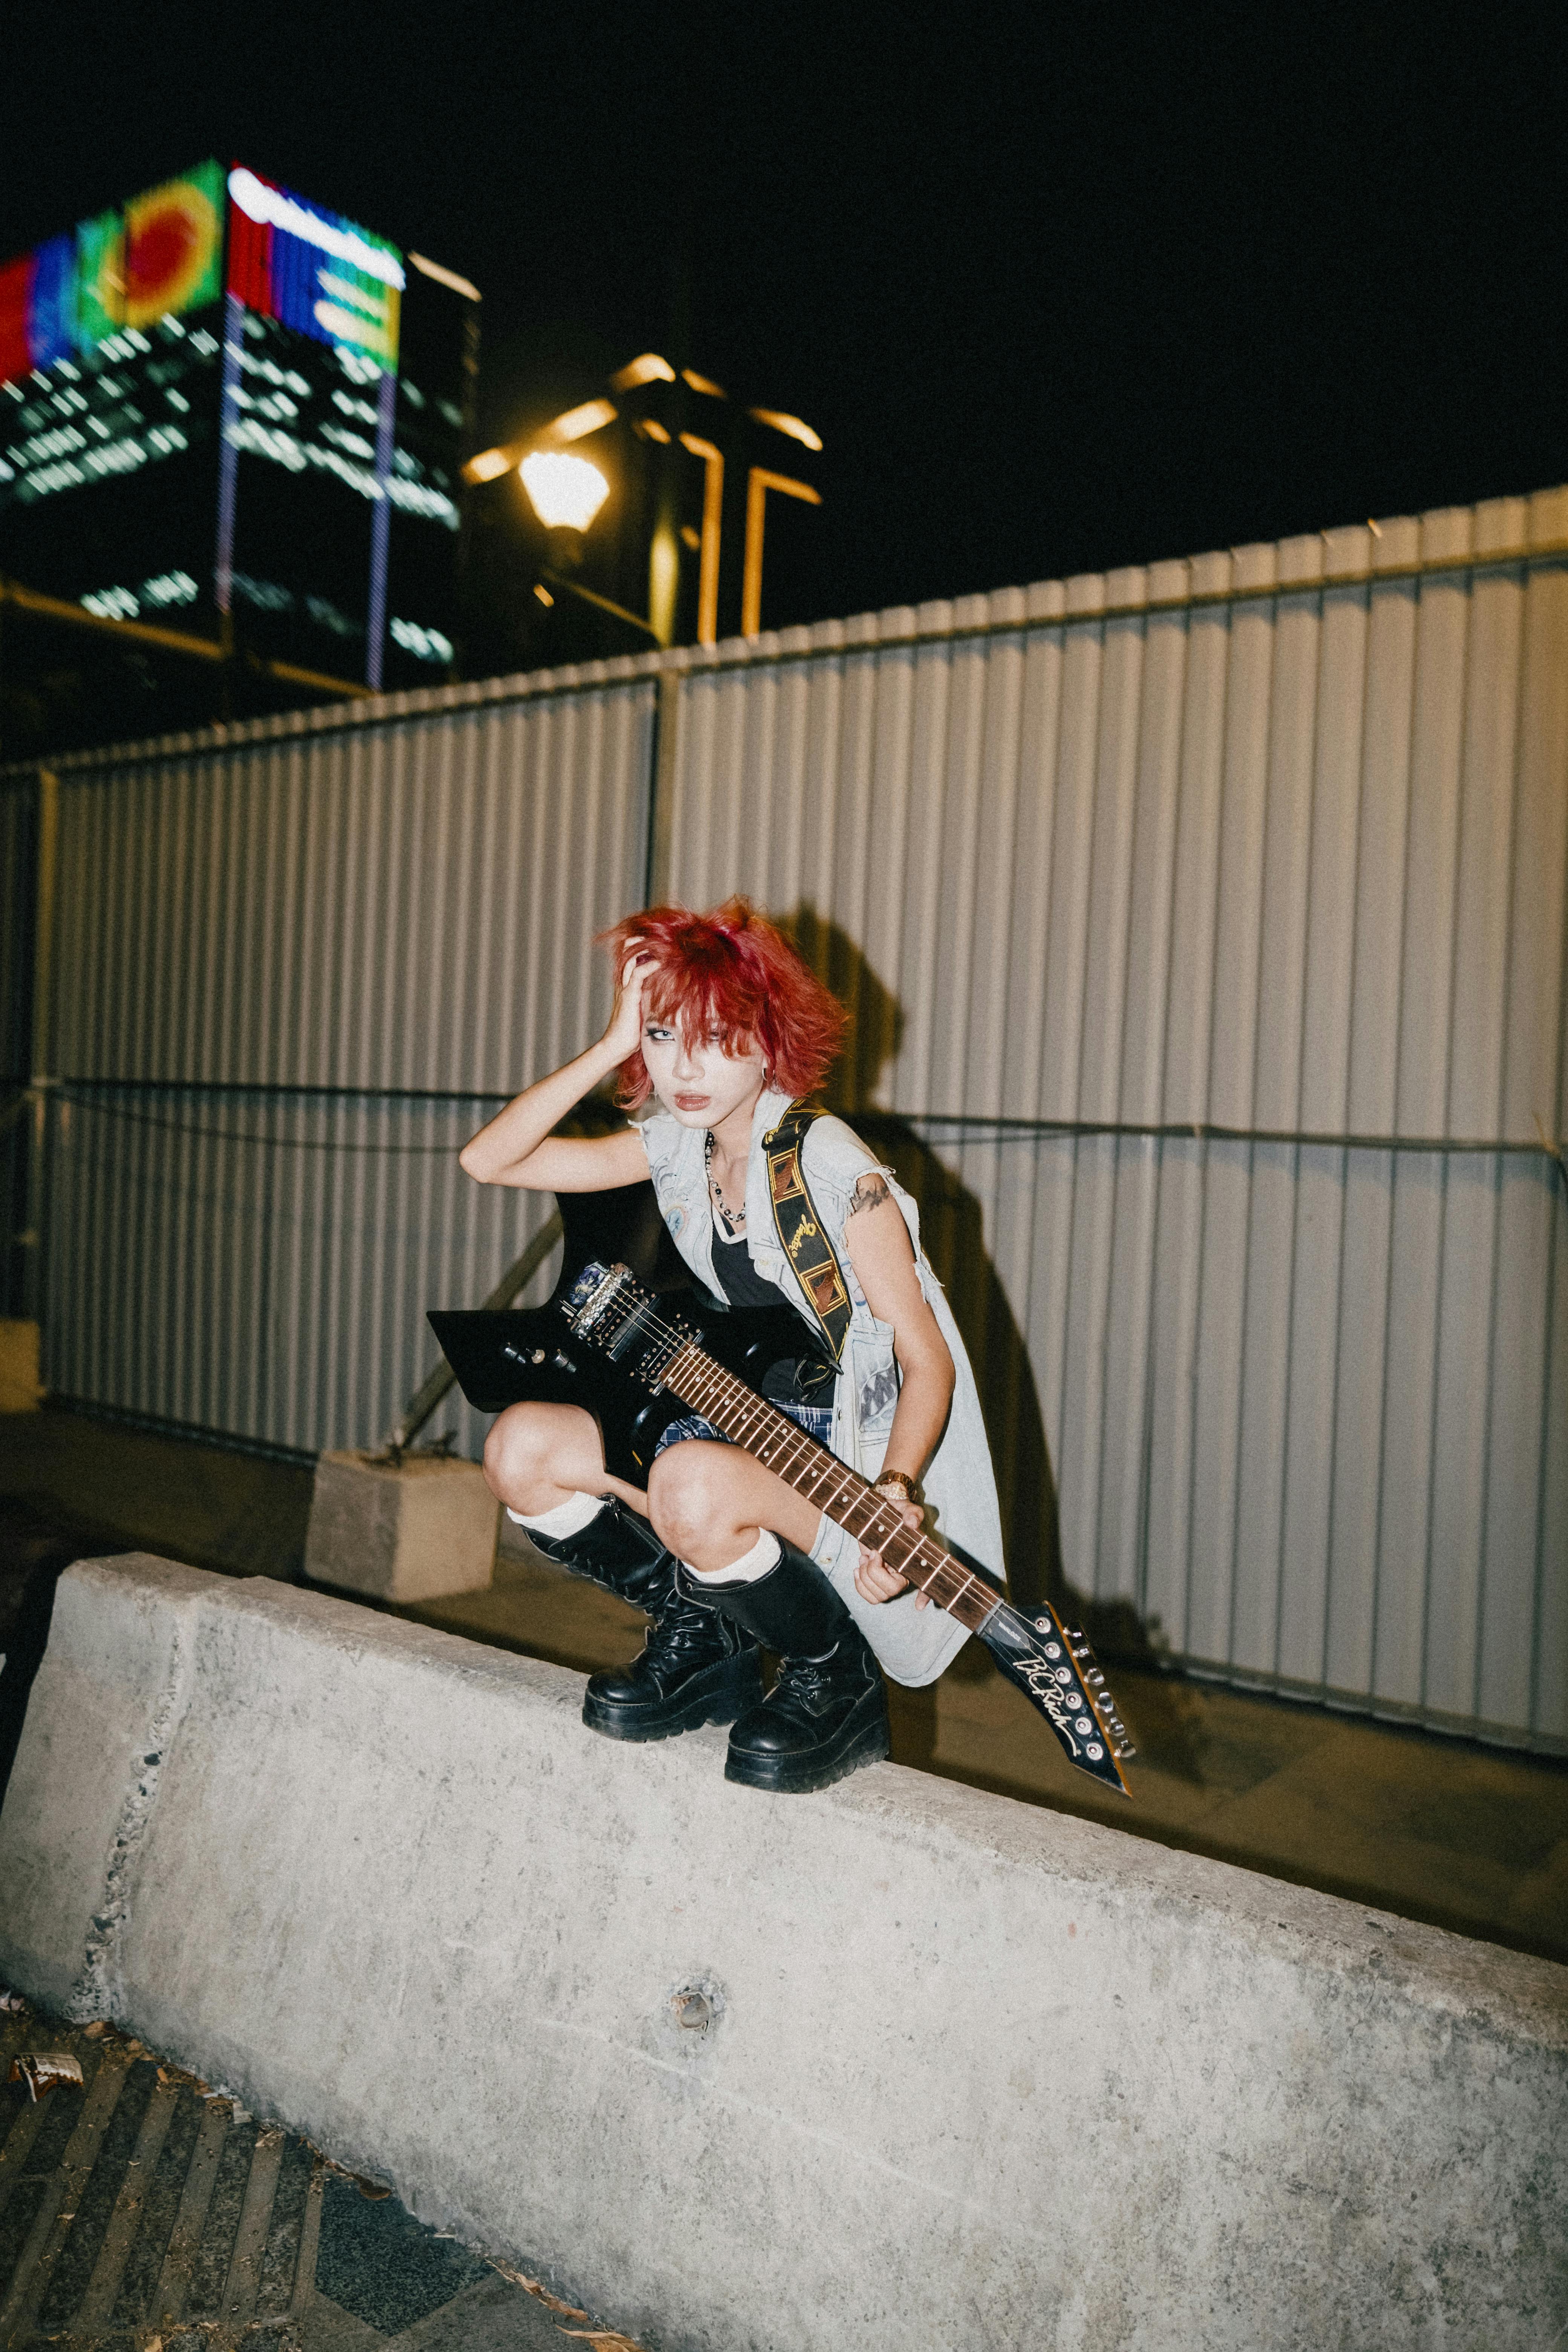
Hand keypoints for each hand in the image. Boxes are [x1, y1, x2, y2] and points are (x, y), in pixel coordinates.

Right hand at [603, 944, 651, 1060]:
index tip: (660, 942)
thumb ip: (652, 999)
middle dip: (642, 940)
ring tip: (662, 943)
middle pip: (628, 951)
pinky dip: (649, 966)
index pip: (632, 958)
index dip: (642, 947)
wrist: (618, 1046)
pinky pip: (637, 975)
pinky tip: (660, 963)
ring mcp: (625, 988)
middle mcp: (624, 983)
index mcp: (628, 985)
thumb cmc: (633, 1032)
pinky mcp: (628, 996)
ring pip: (630, 959)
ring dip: (646, 948)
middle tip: (660, 936)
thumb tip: (670, 994)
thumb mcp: (645, 1009)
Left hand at [855, 1499, 928, 1606]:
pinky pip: (868, 1595)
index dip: (925, 1596)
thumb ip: (912, 1514)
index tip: (918, 1605)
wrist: (878, 1514)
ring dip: (866, 1578)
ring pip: (879, 1596)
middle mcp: (904, 1573)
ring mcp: (888, 1578)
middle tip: (873, 1553)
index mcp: (916, 1561)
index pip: (927, 1583)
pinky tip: (858, 1568)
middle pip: (892, 1590)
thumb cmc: (896, 1513)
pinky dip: (859, 1585)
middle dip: (876, 1573)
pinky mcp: (874, 1579)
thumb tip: (912, 1523)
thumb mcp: (906, 1509)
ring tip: (865, 1558)